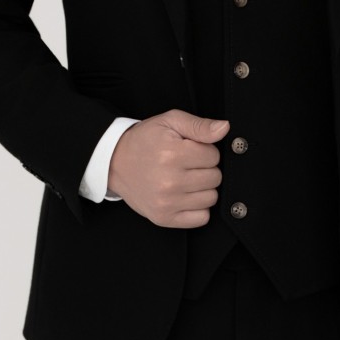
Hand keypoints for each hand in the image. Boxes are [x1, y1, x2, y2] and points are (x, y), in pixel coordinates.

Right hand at [108, 111, 227, 226]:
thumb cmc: (145, 141)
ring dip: (202, 188)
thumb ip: (199, 125)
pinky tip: (184, 196)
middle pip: (215, 178)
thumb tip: (224, 128)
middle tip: (186, 165)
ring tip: (184, 179)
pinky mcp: (164, 218)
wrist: (115, 163)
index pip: (214, 156)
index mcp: (172, 154)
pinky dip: (198, 208)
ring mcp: (166, 202)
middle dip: (205, 169)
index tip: (190, 150)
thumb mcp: (170, 122)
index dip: (205, 151)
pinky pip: (201, 218)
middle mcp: (170, 181)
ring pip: (211, 198)